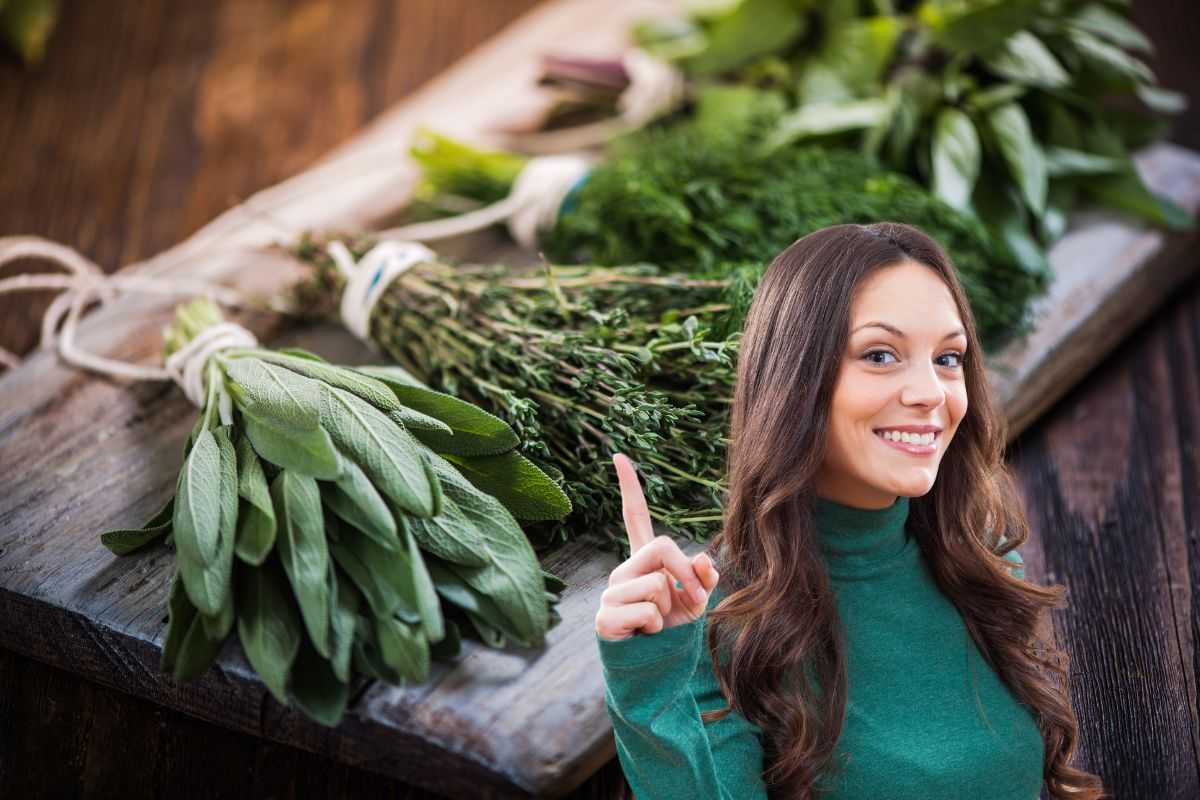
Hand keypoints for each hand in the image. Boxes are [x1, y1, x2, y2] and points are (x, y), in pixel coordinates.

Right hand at [595, 452, 720, 641]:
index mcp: (643, 562)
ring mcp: (611, 592)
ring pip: (658, 585)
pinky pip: (648, 611)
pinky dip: (656, 628)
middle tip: (692, 601)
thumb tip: (705, 560)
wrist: (653, 671)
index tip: (619, 456)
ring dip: (671, 609)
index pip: (635, 517)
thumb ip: (703, 577)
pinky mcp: (605, 617)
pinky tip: (642, 636)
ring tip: (657, 625)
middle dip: (687, 575)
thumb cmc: (671, 634)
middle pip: (663, 547)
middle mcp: (623, 570)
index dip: (629, 487)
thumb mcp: (696, 602)